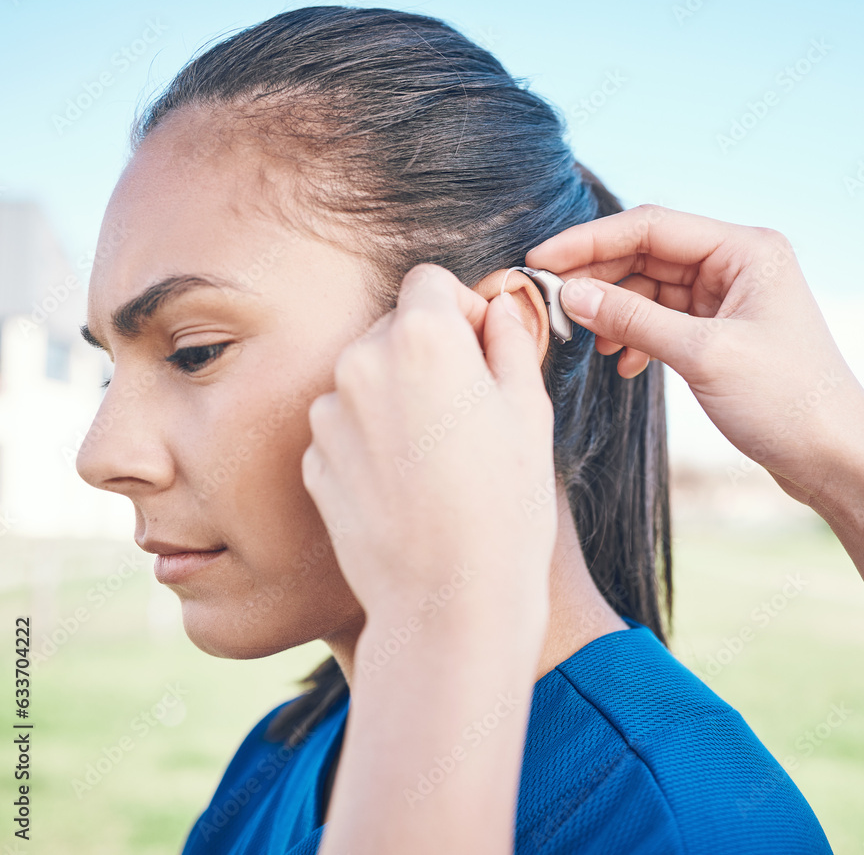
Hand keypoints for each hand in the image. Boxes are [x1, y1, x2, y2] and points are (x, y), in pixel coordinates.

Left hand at [301, 263, 555, 637]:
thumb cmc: (504, 507)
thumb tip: (499, 308)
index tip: (480, 347)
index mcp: (421, 338)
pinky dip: (371, 438)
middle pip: (395, 327)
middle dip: (428, 352)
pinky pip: (346, 425)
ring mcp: (329, 414)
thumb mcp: (529, 412)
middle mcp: (361, 362)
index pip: (429, 281)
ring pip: (367, 377)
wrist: (449, 602)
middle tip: (466, 410)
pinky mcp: (313, 460)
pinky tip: (406, 483)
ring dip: (397, 395)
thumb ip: (509, 342)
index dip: (460, 308)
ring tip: (436, 455)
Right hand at [525, 204, 863, 506]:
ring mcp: (730, 298)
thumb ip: (632, 319)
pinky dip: (636, 336)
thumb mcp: (703, 355)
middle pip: (647, 254)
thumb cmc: (787, 402)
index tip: (541, 260)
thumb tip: (570, 293)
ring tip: (586, 341)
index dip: (590, 241)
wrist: (835, 459)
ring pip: (651, 289)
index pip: (651, 227)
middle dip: (598, 278)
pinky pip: (664, 319)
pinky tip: (622, 364)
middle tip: (550, 302)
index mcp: (745, 250)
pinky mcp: (722, 331)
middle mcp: (738, 264)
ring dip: (615, 311)